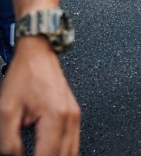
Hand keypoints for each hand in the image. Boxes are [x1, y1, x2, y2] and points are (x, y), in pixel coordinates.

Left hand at [0, 37, 79, 155]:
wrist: (38, 52)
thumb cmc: (24, 74)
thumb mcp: (6, 111)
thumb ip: (9, 143)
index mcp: (56, 116)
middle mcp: (70, 117)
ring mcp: (75, 116)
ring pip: (73, 152)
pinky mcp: (74, 114)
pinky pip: (73, 143)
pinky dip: (63, 154)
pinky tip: (51, 154)